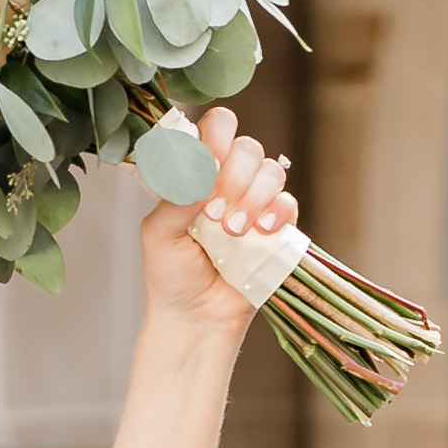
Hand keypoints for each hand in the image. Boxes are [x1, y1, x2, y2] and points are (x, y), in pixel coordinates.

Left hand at [136, 109, 298, 340]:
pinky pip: (289, 202)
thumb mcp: (159, 233)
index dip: (216, 137)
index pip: (215, 129)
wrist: (195, 318)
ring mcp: (255, 203)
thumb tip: (205, 169)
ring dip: (252, 197)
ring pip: (270, 171)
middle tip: (214, 214)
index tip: (208, 165)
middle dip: (232, 177)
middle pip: (246, 147)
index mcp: (198, 173)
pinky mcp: (277, 228)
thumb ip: (177, 195)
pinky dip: (277, 212)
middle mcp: (228, 182)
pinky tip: (261, 232)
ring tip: (232, 232)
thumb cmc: (171, 275)